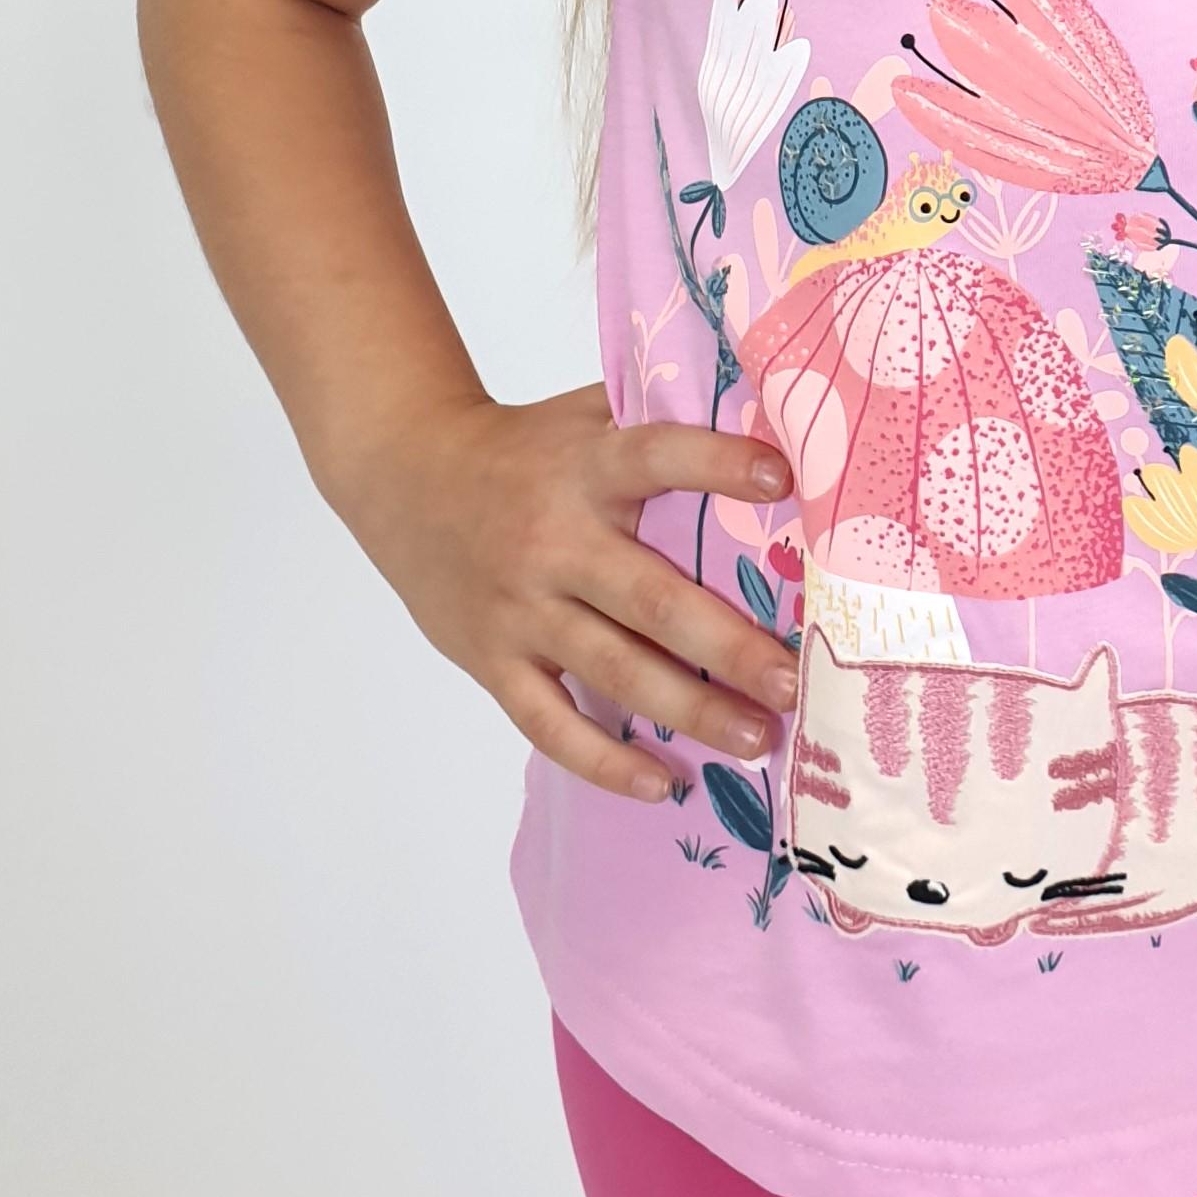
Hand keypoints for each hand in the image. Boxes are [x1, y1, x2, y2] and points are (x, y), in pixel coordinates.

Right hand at [324, 382, 798, 802]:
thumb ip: (655, 415)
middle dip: (727, 645)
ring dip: (690, 710)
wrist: (404, 477)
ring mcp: (521, 609)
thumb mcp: (581, 415)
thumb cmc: (521, 448)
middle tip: (792, 682)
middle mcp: (555, 542)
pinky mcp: (493, 660)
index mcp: (585, 469)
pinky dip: (605, 762)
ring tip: (757, 739)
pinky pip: (550, 724)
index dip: (716, 463)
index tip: (783, 476)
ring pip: (614, 671)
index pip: (656, 456)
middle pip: (650, 600)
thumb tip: (767, 411)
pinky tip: (664, 784)